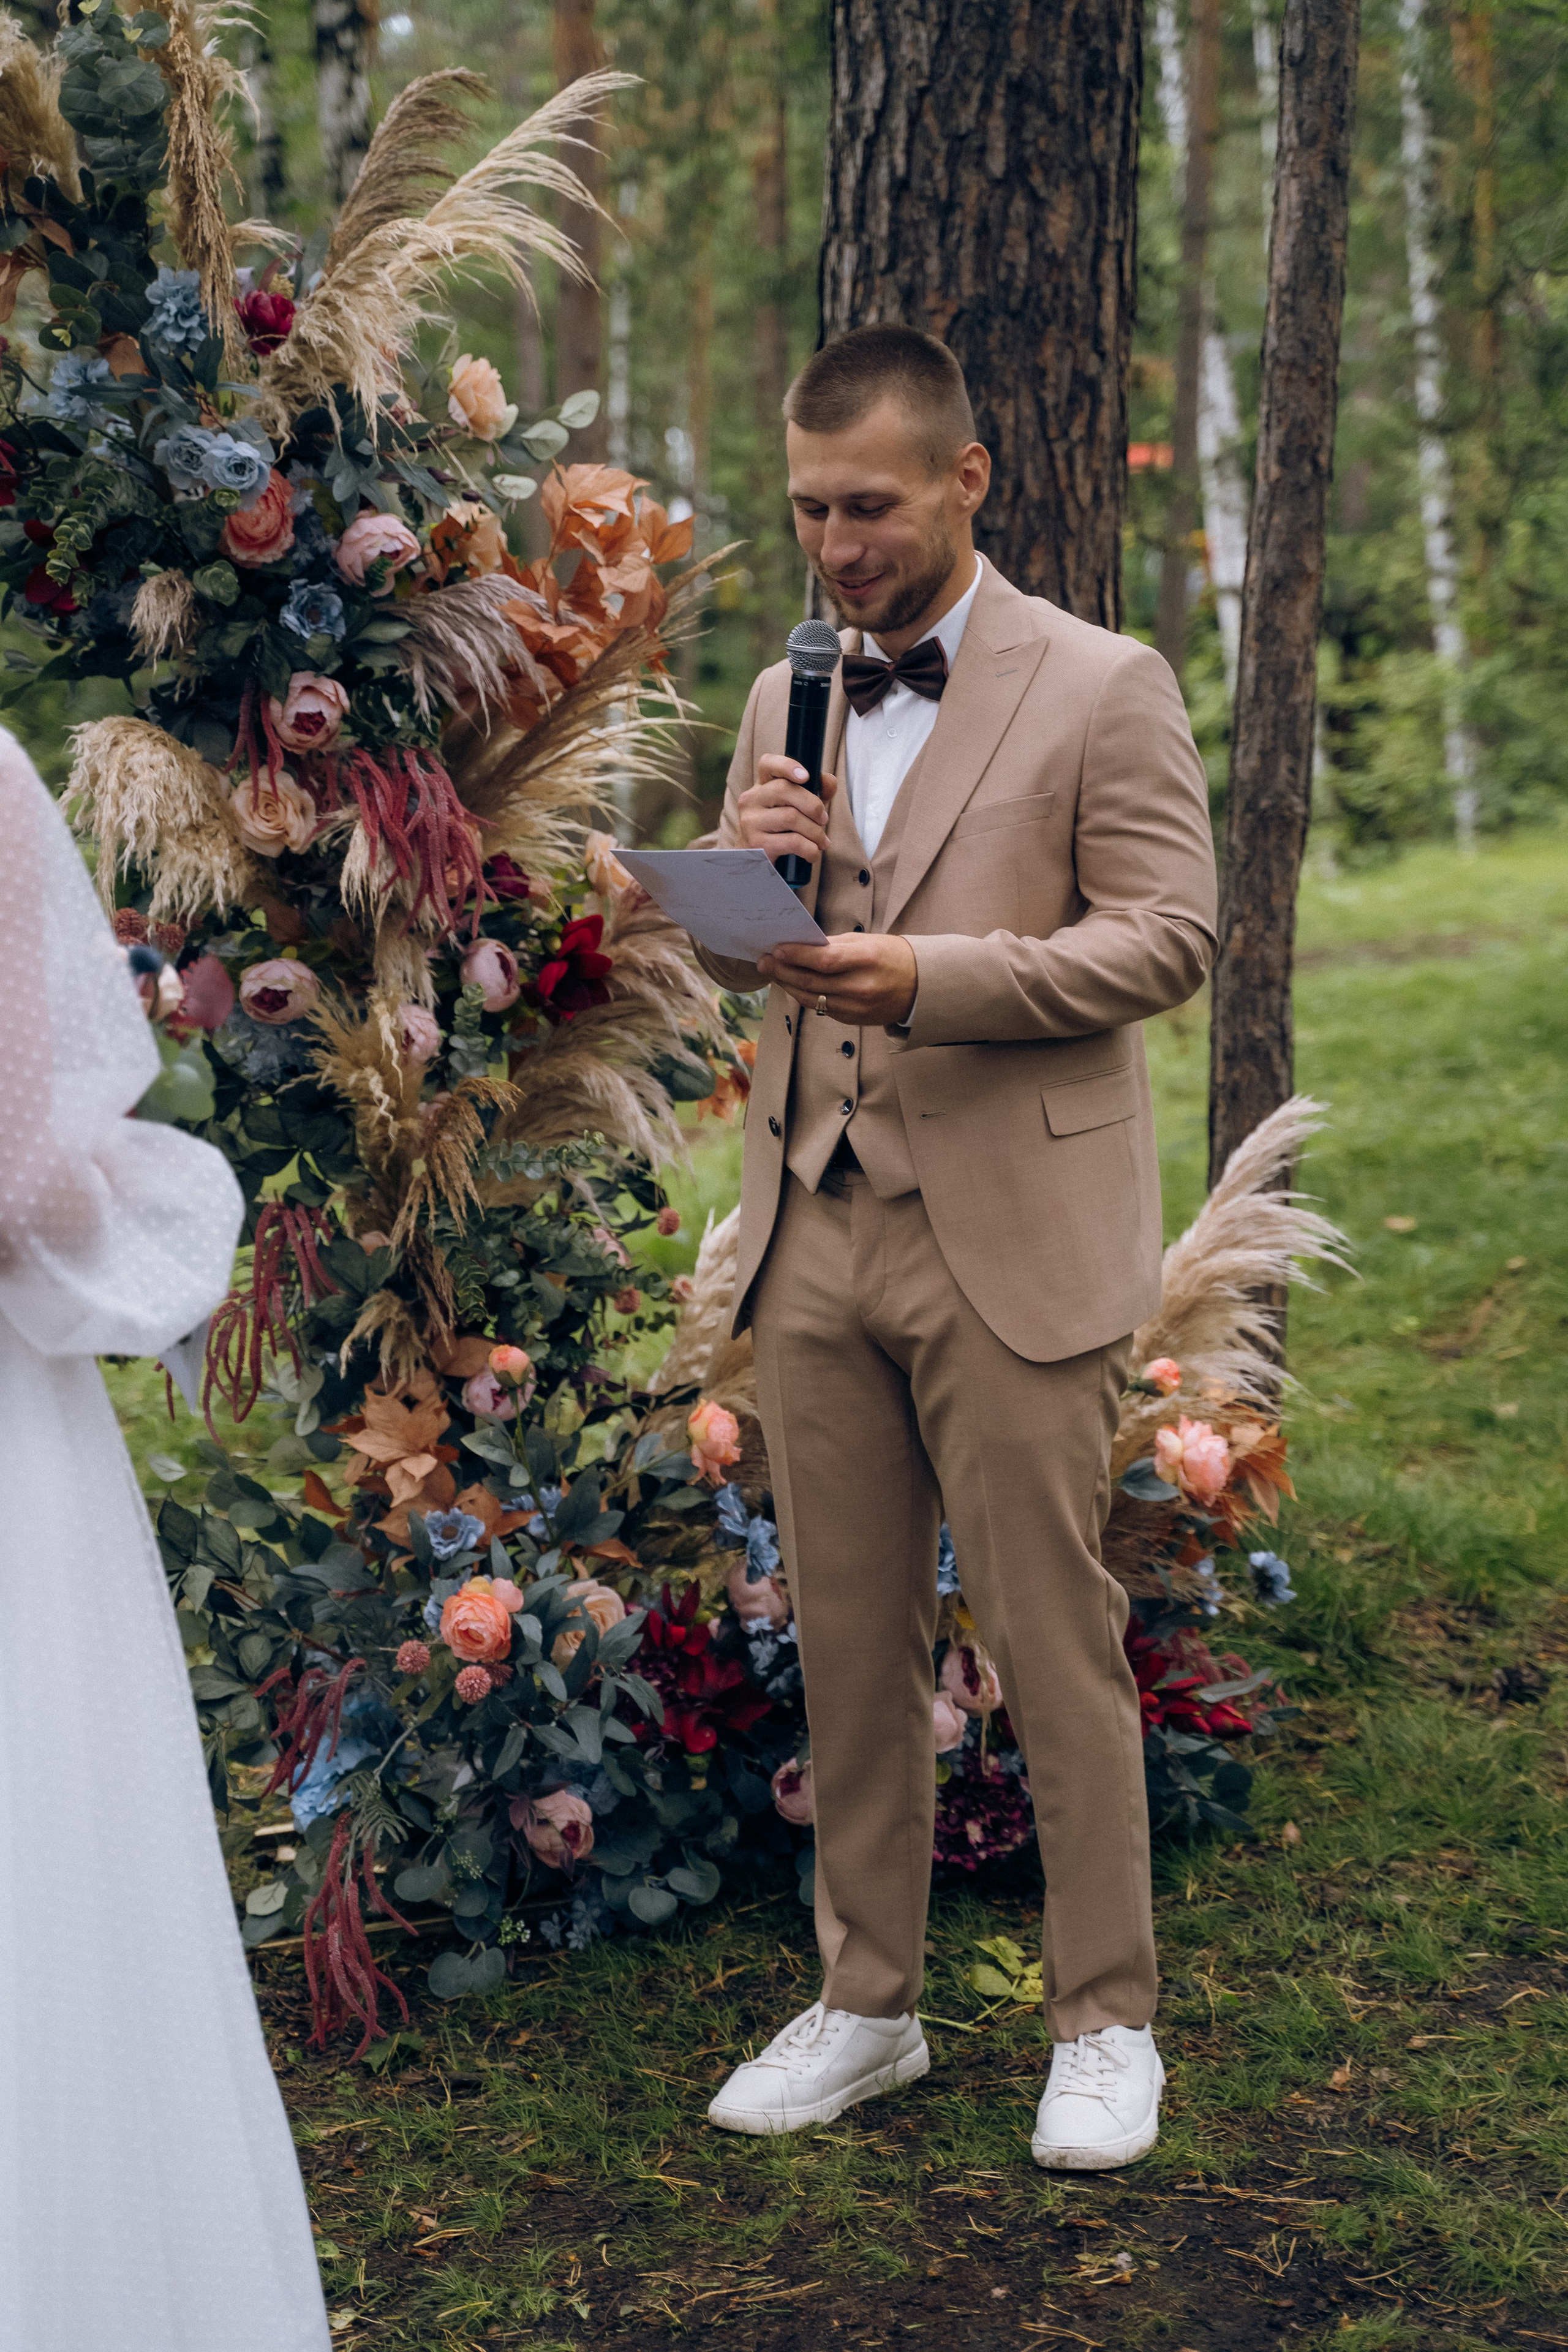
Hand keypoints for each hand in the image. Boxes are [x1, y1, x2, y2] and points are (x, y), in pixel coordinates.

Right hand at [736, 754, 839, 869]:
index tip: (806, 776)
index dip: (787, 765)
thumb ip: (815, 792)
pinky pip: (792, 841)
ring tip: (822, 841)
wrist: (758, 863)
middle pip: (784, 789)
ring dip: (815, 831)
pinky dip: (810, 848)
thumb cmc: (781, 831)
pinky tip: (813, 853)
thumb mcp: (799, 809)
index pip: (768, 764)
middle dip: (813, 805)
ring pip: (791, 817)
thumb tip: (830, 780)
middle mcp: (751, 800)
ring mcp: (750, 822)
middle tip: (824, 819)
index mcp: (761, 786)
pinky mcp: (756, 844)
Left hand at [758, 932, 917, 1027]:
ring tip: (775, 973)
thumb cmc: (892, 957)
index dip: (796, 956)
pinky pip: (821, 1008)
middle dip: (783, 971)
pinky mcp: (853, 1019)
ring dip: (789, 985)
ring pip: (811, 998)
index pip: (824, 960)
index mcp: (866, 960)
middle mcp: (861, 987)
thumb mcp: (866, 941)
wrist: (920, 986)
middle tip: (765, 962)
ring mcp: (856, 1007)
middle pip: (811, 981)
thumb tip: (800, 946)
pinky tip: (794, 985)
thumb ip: (833, 945)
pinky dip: (805, 996)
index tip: (776, 950)